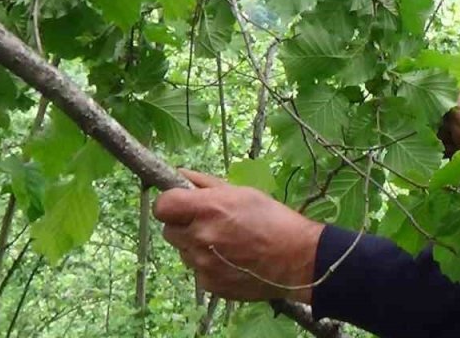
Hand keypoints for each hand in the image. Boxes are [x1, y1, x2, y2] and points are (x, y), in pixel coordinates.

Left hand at [153, 169, 324, 303]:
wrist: (296, 258)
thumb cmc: (273, 219)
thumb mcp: (242, 192)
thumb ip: (206, 184)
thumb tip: (180, 175)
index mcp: (207, 209)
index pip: (162, 206)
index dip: (170, 204)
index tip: (182, 205)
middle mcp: (200, 237)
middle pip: (169, 230)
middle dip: (184, 225)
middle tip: (208, 223)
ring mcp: (202, 264)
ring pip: (184, 252)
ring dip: (196, 246)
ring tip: (225, 243)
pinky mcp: (209, 284)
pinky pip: (198, 271)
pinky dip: (208, 265)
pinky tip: (231, 260)